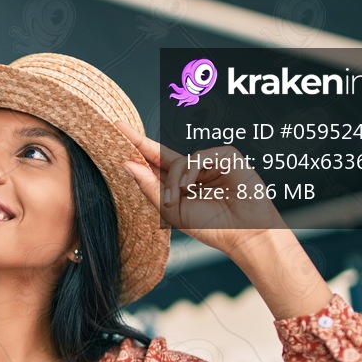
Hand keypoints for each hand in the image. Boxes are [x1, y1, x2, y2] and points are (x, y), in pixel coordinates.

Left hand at [116, 121, 287, 257]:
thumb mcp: (171, 210)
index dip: (137, 147)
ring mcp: (210, 162)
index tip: (118, 129)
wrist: (244, 233)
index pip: (154, 162)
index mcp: (180, 184)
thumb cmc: (211, 226)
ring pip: (178, 161)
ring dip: (172, 182)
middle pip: (161, 154)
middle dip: (140, 143)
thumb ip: (149, 187)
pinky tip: (189, 188)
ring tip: (174, 201)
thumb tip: (127, 165)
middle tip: (118, 127)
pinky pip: (198, 157)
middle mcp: (193, 171)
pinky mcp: (226, 156)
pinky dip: (189, 173)